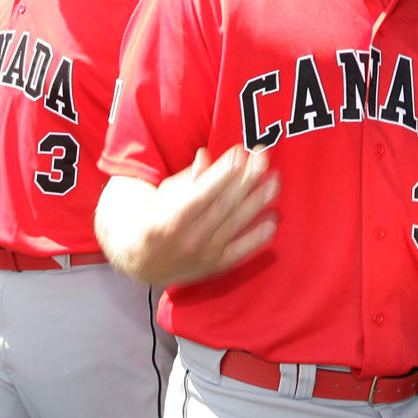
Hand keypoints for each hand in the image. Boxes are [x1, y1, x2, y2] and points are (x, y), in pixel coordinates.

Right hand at [137, 145, 279, 284]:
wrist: (143, 260)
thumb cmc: (157, 218)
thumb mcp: (165, 194)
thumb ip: (188, 177)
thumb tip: (206, 156)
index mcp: (174, 216)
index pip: (204, 190)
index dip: (225, 171)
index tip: (241, 152)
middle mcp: (190, 237)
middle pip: (225, 204)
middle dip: (247, 178)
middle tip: (264, 157)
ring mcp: (205, 254)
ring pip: (236, 222)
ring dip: (259, 200)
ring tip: (274, 180)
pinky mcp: (217, 265)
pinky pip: (243, 249)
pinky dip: (260, 234)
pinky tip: (274, 216)